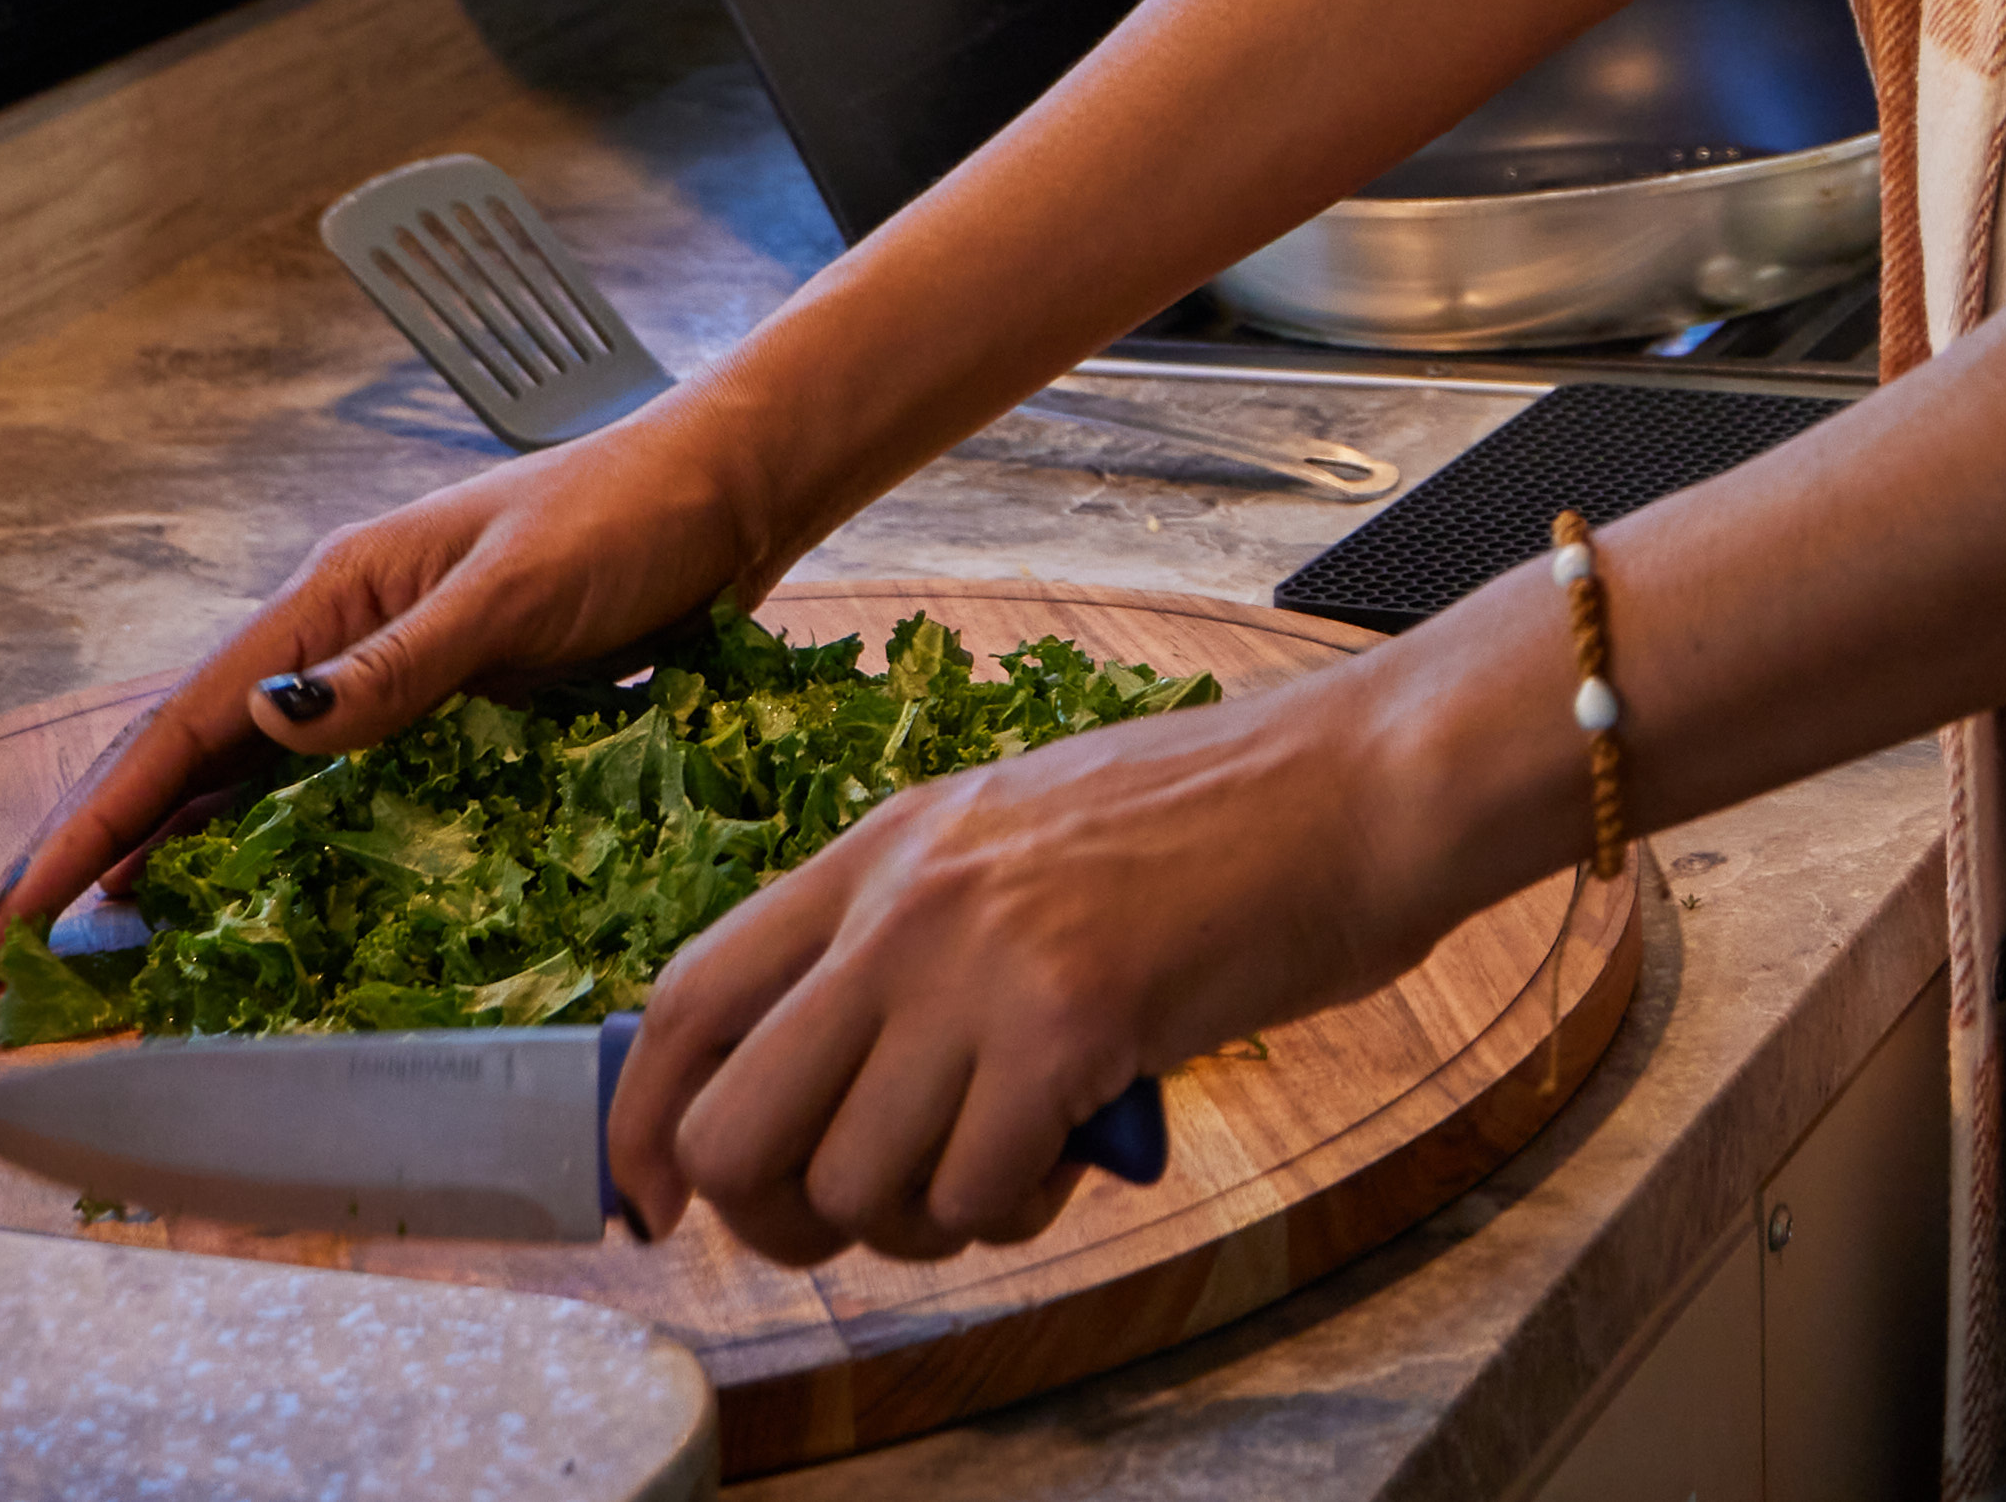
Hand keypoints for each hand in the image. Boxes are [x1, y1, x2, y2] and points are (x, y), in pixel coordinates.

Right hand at [0, 402, 783, 993]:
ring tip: (67, 956)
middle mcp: (333, 642)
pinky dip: (244, 851)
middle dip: (75, 863)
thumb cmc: (630, 520)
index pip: (179, 734)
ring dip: (145, 867)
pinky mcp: (432, 711)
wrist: (724, 489)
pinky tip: (211, 905)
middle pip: (174, 766)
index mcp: (330, 599)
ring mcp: (377, 679)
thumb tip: (270, 722)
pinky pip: (312, 795)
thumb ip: (399, 665)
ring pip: (230, 788)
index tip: (6, 921)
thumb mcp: (516, 592)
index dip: (85, 835)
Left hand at [617, 648, 1509, 1265]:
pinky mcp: (1067, 1024)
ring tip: (1012, 1161)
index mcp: (883, 848)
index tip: (660, 1202)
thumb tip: (821, 1072)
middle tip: (871, 1213)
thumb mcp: (1017, 838)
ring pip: (853, 1184)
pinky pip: (976, 1195)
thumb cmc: (1216, 823)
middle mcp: (905, 904)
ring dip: (925, 1218)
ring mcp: (979, 962)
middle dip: (783, 1213)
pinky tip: (1078, 1145)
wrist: (1360, 787)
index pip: (687, 1002)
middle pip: (738, 1127)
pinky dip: (1020, 1207)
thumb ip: (911, 933)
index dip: (646, 1126)